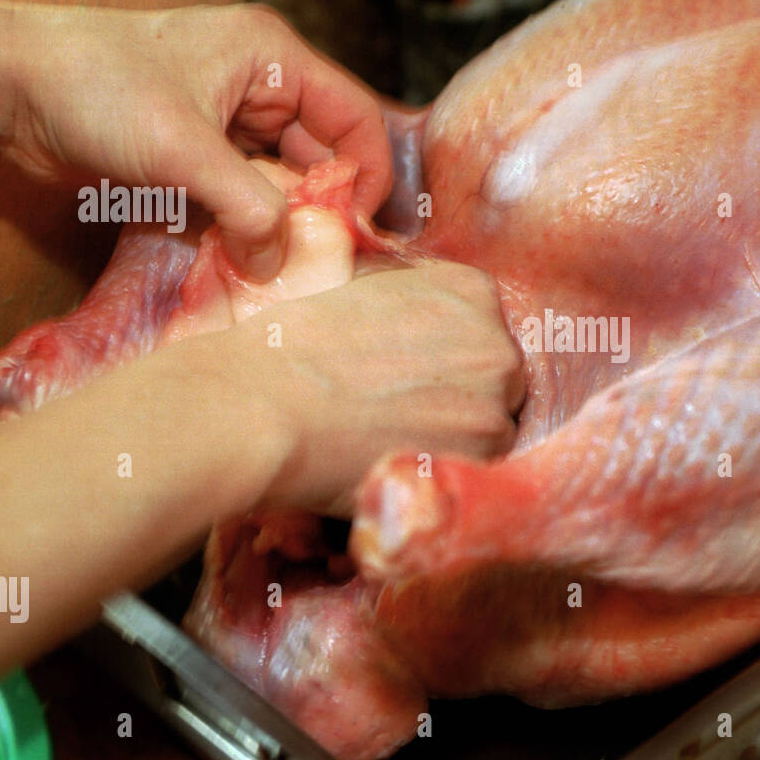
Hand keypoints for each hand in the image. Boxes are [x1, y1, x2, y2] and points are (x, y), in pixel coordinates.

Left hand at [4, 2, 392, 279]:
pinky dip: (246, 228)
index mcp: (273, 58)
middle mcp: (261, 86)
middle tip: (317, 263)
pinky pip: (244, 197)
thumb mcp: (184, 149)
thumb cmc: (96, 89)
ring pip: (283, 183)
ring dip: (280, 225)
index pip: (355, 120)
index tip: (359, 234)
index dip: (367, 177)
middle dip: (319, 210)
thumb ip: (248, 207)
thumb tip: (281, 265)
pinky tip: (244, 258)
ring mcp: (229, 121)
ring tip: (279, 268)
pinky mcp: (199, 154)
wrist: (10, 91)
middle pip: (321, 158)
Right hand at [216, 259, 525, 516]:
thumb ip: (406, 298)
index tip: (409, 372)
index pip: (480, 327)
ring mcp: (496, 398)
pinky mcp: (484, 452)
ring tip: (397, 442)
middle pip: (495, 377)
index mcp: (470, 290)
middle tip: (402, 412)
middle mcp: (497, 339)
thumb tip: (413, 319)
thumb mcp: (359, 289)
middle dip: (459, 394)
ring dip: (456, 436)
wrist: (263, 408)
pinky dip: (448, 471)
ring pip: (492, 424)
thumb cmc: (291, 348)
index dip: (444, 355)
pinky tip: (403, 464)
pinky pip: (482, 467)